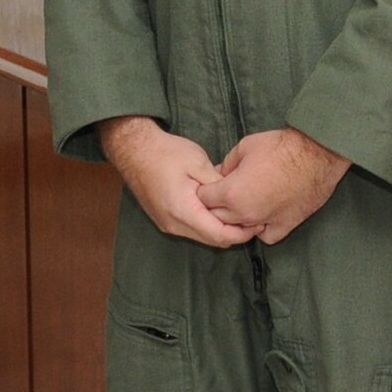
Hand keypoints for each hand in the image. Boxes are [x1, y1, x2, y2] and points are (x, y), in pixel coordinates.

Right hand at [97, 117, 257, 247]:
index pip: (218, 235)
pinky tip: (218, 210)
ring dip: (221, 229)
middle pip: (212, 240)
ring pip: (202, 237)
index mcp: (183, 211)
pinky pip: (192, 230)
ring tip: (239, 213)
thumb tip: (236, 198)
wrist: (134, 151)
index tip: (257, 222)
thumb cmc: (166, 153)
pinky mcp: (165, 221)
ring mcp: (167, 225)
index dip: (241, 233)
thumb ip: (218, 184)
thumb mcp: (198, 162)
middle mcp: (174, 224)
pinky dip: (208, 225)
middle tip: (253, 218)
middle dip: (235, 233)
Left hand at [195, 128, 349, 245]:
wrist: (316, 155)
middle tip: (226, 192)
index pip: (204, 199)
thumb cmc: (280, 147)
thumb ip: (227, 164)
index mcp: (231, 193)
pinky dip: (261, 228)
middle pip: (218, 217)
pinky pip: (265, 236)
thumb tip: (221, 173)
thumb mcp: (245, 147)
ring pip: (240, 230)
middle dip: (217, 206)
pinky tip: (263, 215)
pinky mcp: (284, 226)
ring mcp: (265, 222)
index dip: (205, 189)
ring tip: (245, 203)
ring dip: (238, 219)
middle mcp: (245, 213)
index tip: (212, 183)